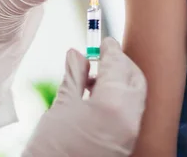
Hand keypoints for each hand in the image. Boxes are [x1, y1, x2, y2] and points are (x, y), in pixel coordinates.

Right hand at [22, 38, 147, 156]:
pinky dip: (120, 98)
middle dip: (121, 63)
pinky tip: (97, 97)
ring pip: (135, 95)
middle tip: (100, 57)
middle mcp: (129, 119)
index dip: (110, 49)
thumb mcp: (61, 106)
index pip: (118, 65)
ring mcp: (130, 134)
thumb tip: (76, 54)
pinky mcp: (126, 144)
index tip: (103, 41)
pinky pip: (131, 112)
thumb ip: (73, 76)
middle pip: (134, 78)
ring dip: (120, 80)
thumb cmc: (51, 148)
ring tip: (92, 79)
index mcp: (112, 105)